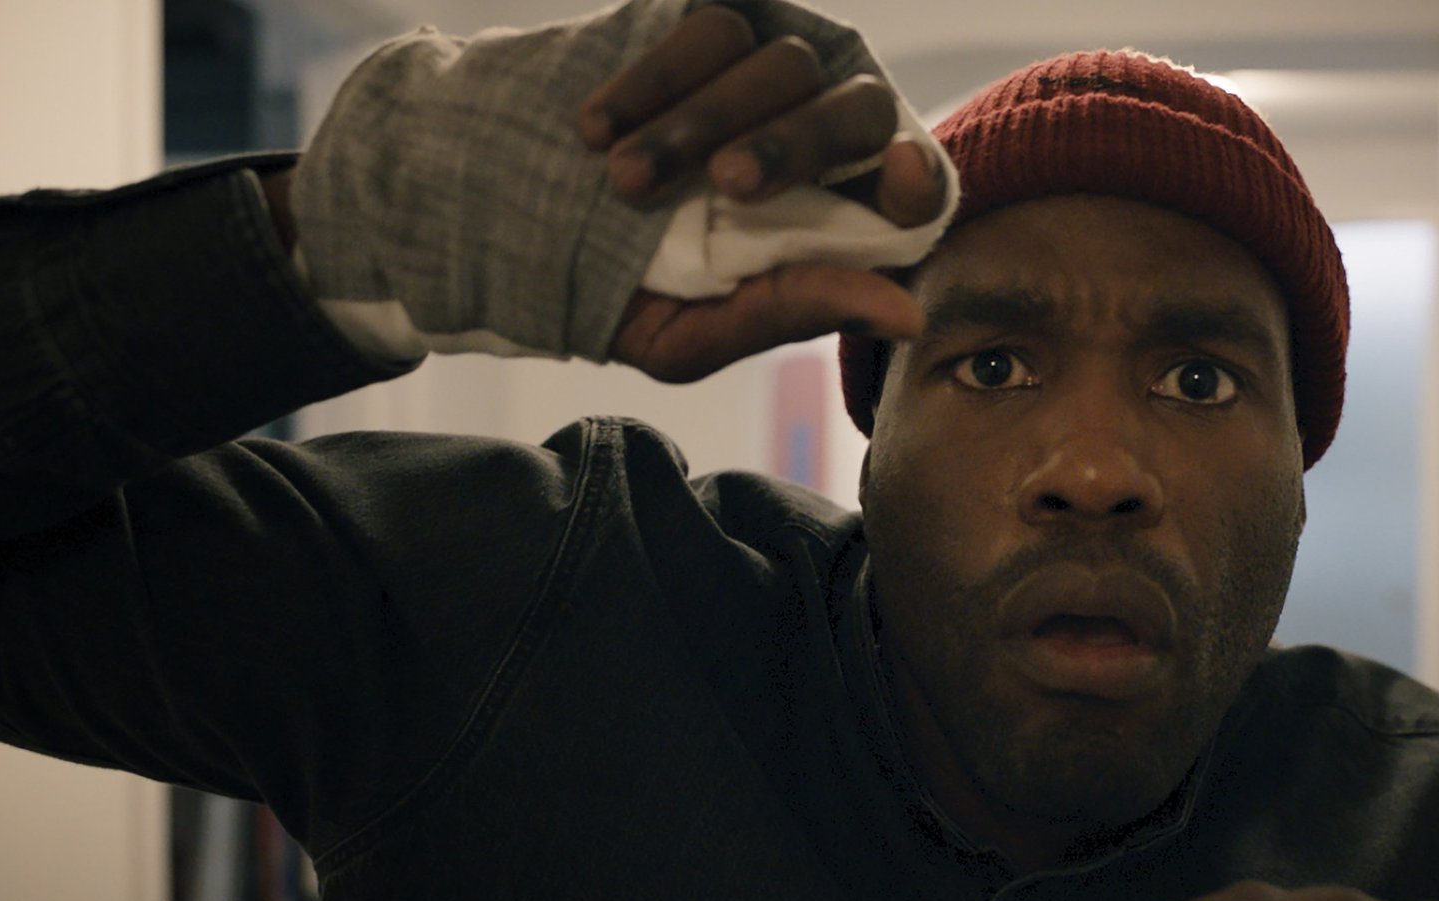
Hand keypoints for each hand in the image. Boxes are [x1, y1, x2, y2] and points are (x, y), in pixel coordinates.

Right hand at [578, 6, 943, 381]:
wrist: (518, 226)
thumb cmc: (626, 292)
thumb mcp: (699, 333)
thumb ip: (795, 313)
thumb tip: (908, 315)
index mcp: (840, 215)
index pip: (920, 185)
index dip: (920, 180)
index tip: (898, 179)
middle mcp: (820, 130)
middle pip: (861, 107)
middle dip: (800, 142)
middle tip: (728, 184)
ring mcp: (766, 68)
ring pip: (781, 62)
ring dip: (701, 123)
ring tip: (624, 181)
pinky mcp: (706, 22)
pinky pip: (710, 28)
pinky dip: (653, 80)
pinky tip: (598, 130)